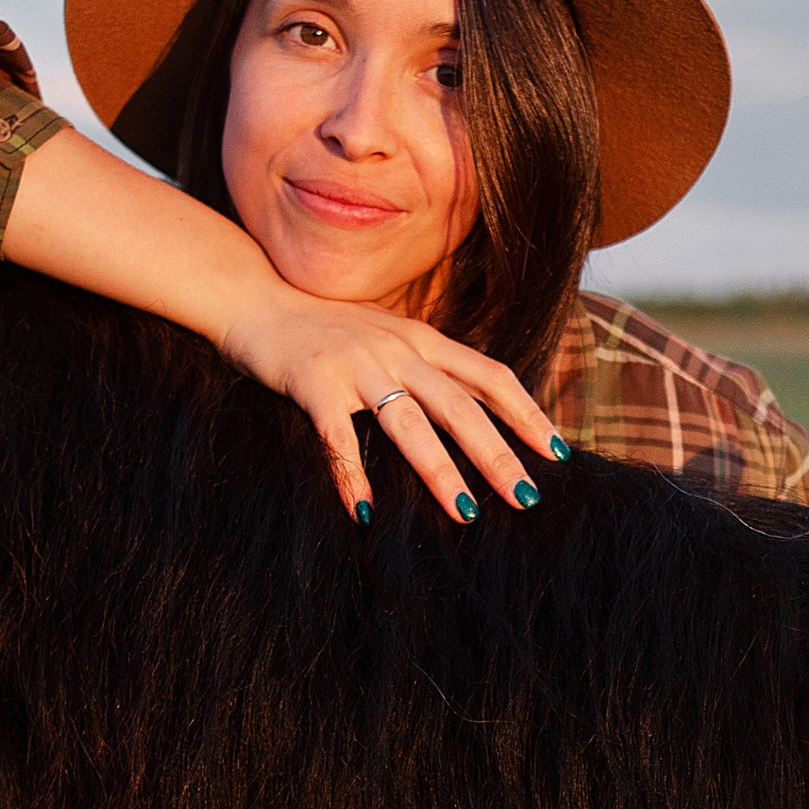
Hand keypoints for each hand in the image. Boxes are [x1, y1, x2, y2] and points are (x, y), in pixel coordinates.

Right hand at [218, 281, 569, 526]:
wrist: (252, 295)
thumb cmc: (321, 326)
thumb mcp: (385, 334)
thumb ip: (424, 362)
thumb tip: (471, 401)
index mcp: (421, 339)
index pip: (490, 375)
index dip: (526, 413)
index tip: (557, 450)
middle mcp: (396, 349)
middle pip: (460, 406)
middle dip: (498, 454)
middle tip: (527, 497)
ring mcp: (355, 365)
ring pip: (409, 423)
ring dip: (440, 471)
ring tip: (466, 514)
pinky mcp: (312, 383)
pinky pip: (337, 436)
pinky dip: (350, 476)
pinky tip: (363, 513)